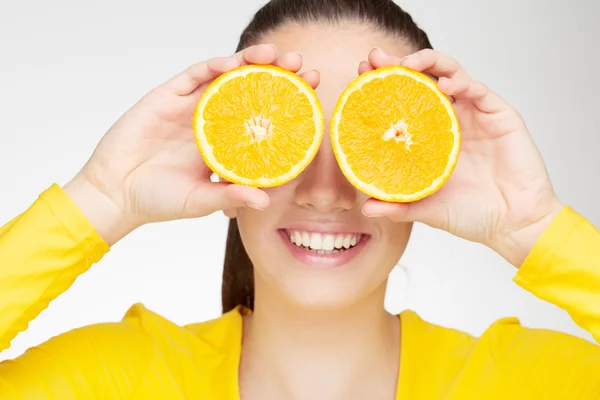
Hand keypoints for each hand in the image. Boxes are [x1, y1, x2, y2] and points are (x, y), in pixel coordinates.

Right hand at [64, 44, 320, 245]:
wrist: (115, 194)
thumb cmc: (159, 200)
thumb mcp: (201, 201)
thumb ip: (230, 196)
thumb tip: (265, 202)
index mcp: (227, 143)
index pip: (264, 117)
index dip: (289, 104)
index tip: (314, 94)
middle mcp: (214, 121)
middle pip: (251, 90)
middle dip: (277, 75)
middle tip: (302, 66)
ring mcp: (191, 107)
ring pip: (226, 76)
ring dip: (251, 62)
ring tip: (275, 55)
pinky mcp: (168, 97)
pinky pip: (194, 76)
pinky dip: (213, 67)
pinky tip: (233, 64)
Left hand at [360, 48, 563, 266]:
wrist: (513, 224)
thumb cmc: (471, 215)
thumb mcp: (426, 208)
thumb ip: (397, 206)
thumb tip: (365, 207)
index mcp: (430, 137)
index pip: (403, 102)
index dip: (382, 86)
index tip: (360, 74)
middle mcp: (450, 120)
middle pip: (422, 81)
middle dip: (398, 64)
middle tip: (374, 58)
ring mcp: (475, 115)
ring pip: (450, 74)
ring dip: (428, 62)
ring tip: (407, 64)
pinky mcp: (500, 115)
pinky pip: (479, 91)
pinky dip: (462, 83)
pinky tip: (445, 86)